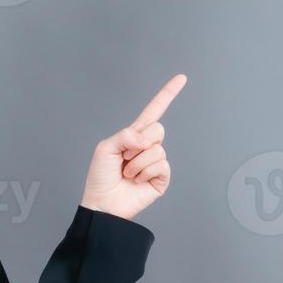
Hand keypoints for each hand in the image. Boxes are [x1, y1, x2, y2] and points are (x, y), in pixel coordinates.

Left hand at [80, 73, 186, 220]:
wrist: (103, 204)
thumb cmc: (101, 177)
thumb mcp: (106, 148)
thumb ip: (125, 135)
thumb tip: (145, 139)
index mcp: (134, 135)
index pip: (154, 111)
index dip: (167, 94)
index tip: (182, 78)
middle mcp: (147, 146)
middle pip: (157, 129)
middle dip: (139, 143)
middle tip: (125, 157)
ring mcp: (156, 162)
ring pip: (157, 149)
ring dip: (137, 163)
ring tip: (127, 173)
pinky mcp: (161, 178)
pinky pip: (161, 164)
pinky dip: (145, 172)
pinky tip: (137, 180)